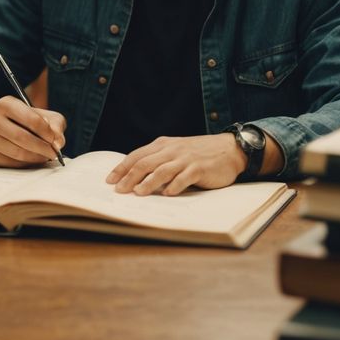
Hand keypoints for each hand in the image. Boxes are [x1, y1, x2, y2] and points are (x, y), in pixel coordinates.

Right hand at [0, 98, 65, 167]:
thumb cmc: (21, 120)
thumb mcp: (39, 114)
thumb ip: (54, 124)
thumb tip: (59, 143)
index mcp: (6, 104)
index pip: (31, 119)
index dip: (46, 132)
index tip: (55, 140)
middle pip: (22, 137)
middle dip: (42, 147)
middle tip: (54, 153)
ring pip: (17, 153)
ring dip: (36, 158)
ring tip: (46, 157)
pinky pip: (11, 163)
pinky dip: (26, 164)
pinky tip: (33, 160)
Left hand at [105, 133, 244, 195]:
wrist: (229, 148)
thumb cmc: (199, 153)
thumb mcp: (176, 150)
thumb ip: (159, 160)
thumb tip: (135, 177)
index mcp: (163, 145)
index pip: (137, 156)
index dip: (122, 168)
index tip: (109, 180)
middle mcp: (172, 150)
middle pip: (145, 163)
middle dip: (129, 177)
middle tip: (119, 190)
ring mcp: (186, 159)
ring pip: (162, 171)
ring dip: (148, 182)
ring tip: (138, 193)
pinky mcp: (199, 168)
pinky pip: (184, 177)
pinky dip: (175, 186)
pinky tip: (168, 194)